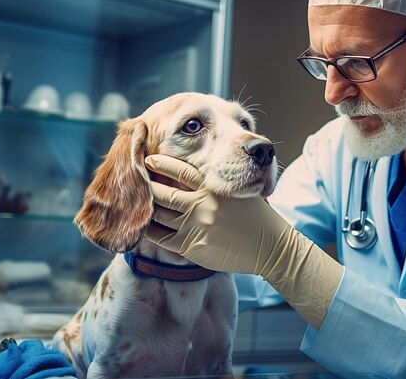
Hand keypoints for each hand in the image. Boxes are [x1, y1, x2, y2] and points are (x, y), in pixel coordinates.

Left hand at [144, 154, 343, 328]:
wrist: (270, 247)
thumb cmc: (258, 216)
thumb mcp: (242, 189)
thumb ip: (221, 180)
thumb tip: (204, 168)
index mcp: (214, 188)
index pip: (181, 170)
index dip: (163, 163)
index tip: (150, 158)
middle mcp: (202, 205)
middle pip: (164, 192)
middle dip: (147, 185)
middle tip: (135, 179)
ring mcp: (196, 226)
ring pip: (159, 214)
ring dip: (146, 207)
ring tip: (135, 201)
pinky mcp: (192, 247)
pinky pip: (162, 239)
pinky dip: (149, 231)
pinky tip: (142, 225)